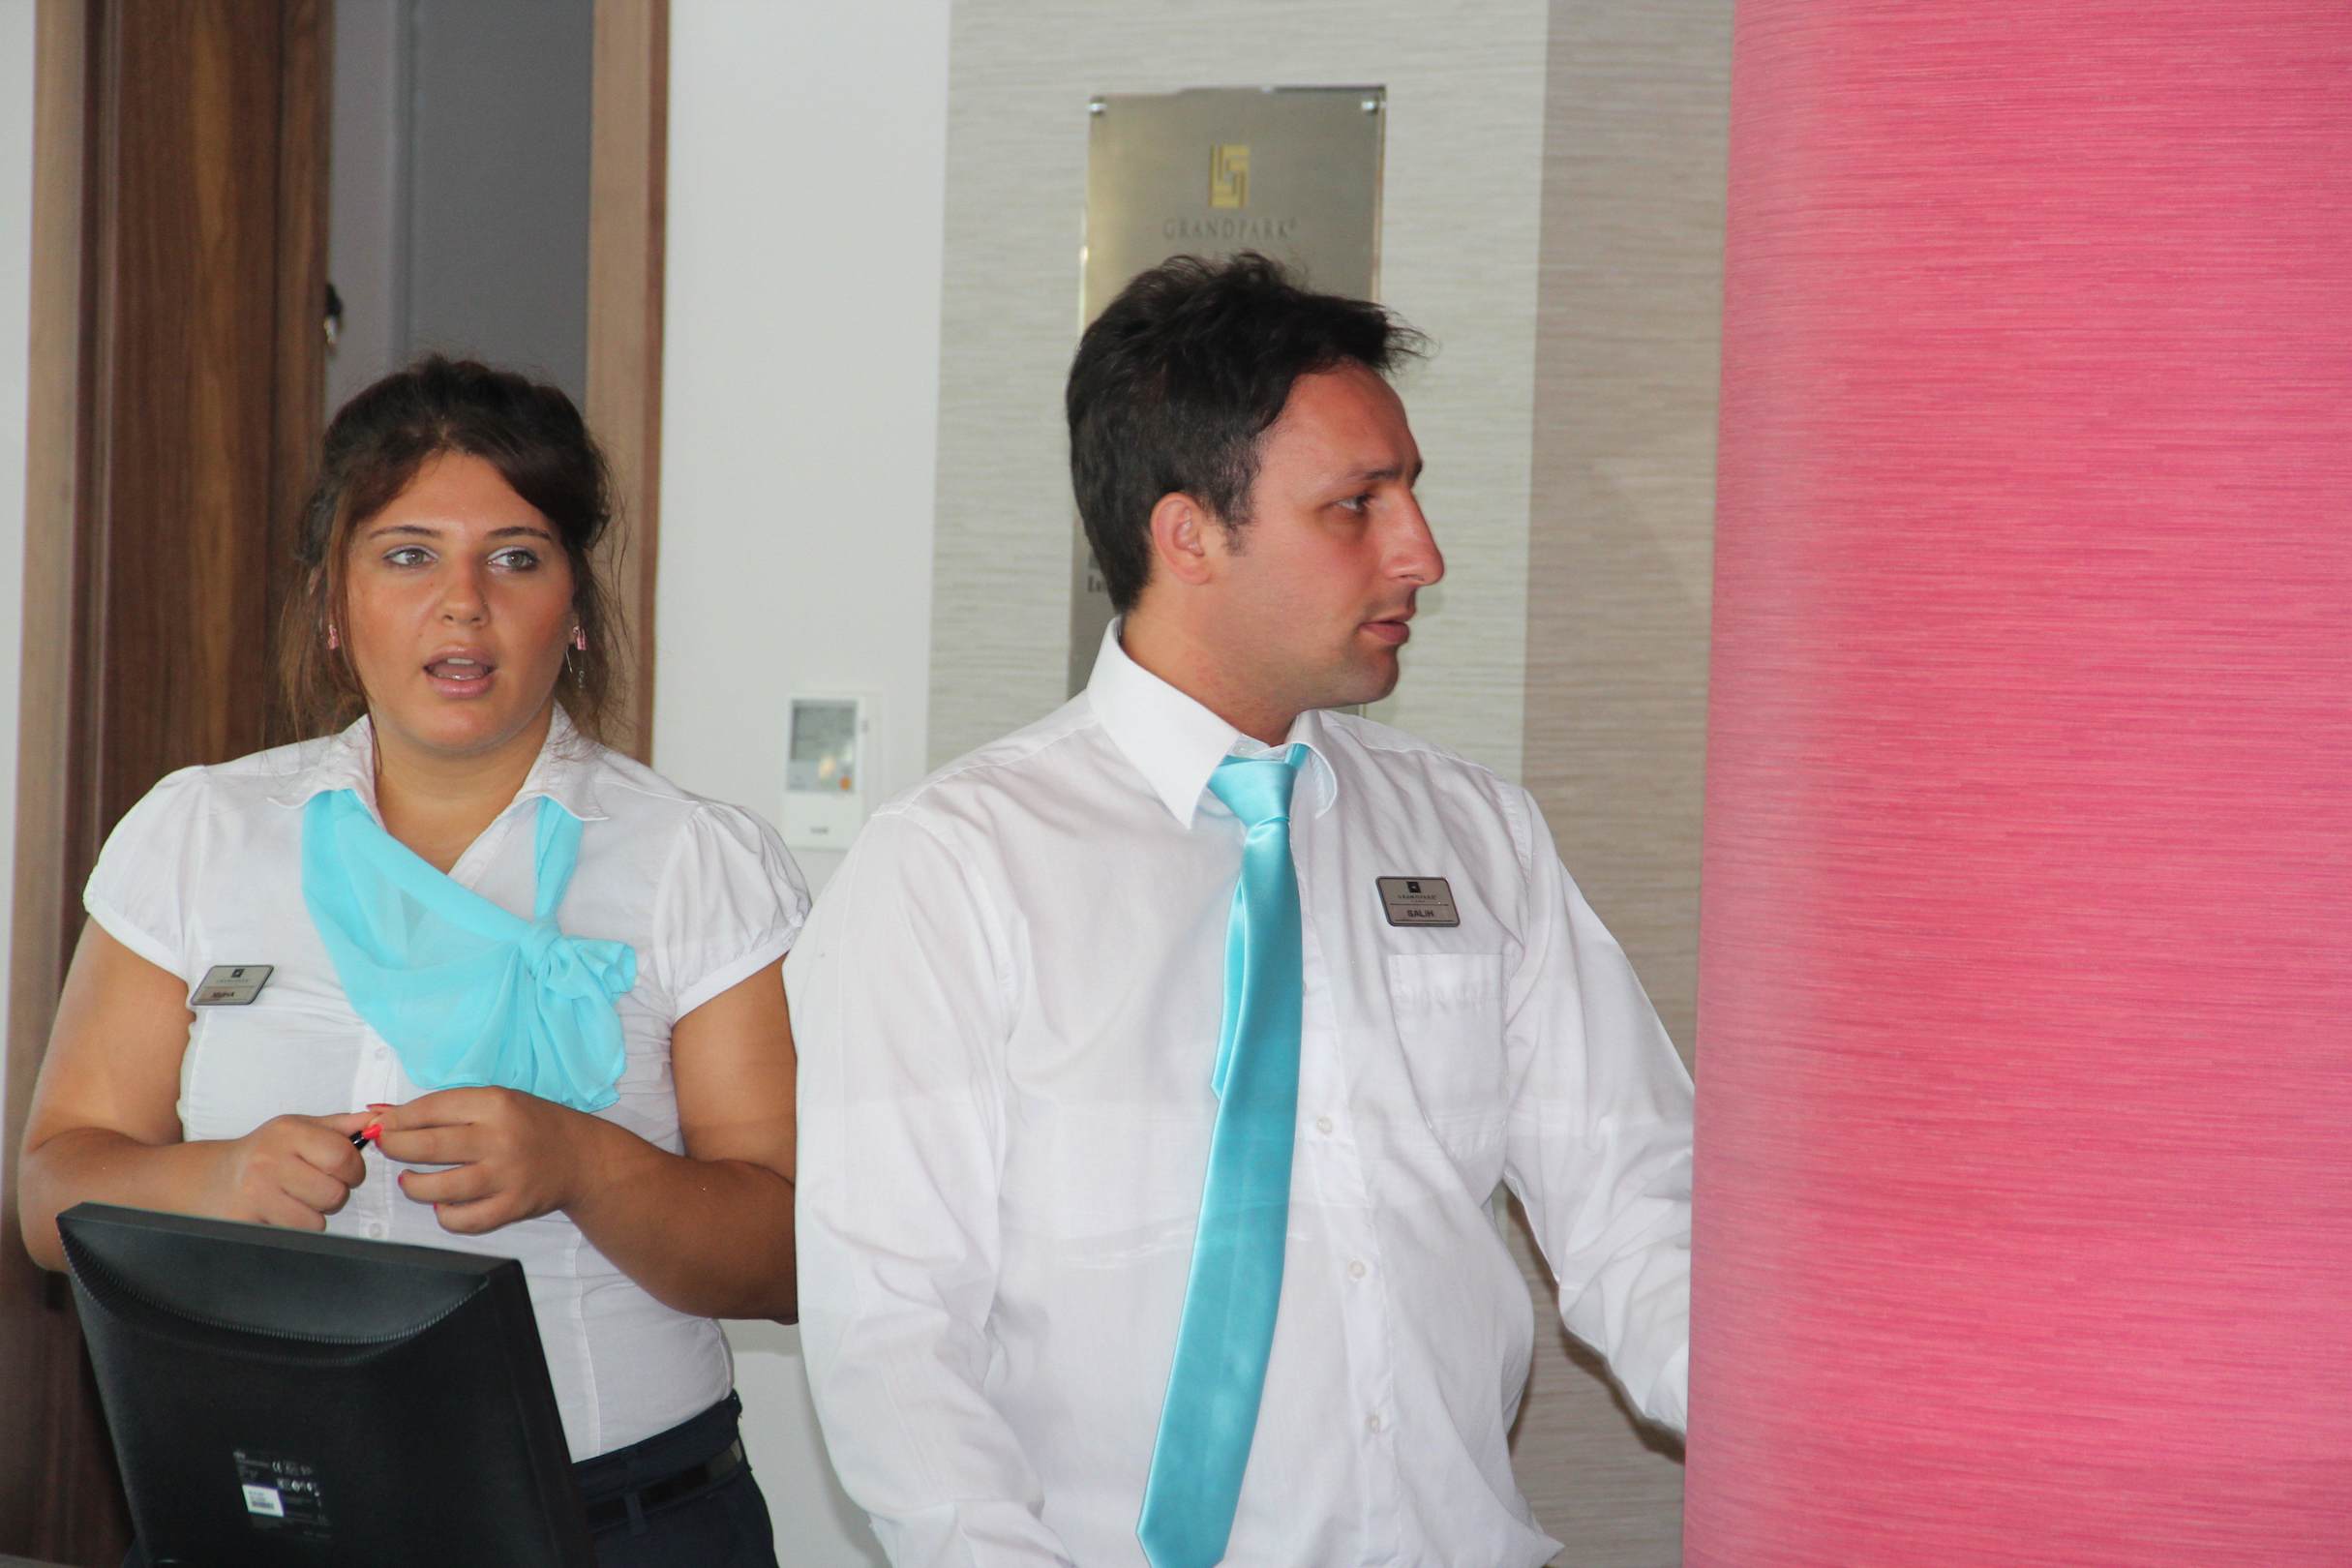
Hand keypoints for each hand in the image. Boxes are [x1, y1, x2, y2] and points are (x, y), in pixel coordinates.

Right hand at [206, 1112, 372, 1229]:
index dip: (354, 1170)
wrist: (211, 1178)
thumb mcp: (299, 1128)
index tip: (346, 1172)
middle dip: (335, 1194)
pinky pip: (294, 1235)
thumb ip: (340, 1126)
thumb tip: (380, 1119)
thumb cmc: (265, 1151)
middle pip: (334, 1193)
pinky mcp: (245, 1222)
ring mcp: (255, 1193)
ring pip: (316, 1220)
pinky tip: (281, 1211)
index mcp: (288, 1132)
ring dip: (314, 1215)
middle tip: (317, 1186)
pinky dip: (296, 1228)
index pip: (343, 1156)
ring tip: (296, 1198)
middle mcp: (269, 1160)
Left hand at [373, 1088, 601, 1235]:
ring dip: (412, 1185)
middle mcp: (499, 1138)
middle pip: (426, 1146)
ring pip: (438, 1188)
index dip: (396, 1119)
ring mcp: (506, 1176)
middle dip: (395, 1148)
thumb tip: (380, 1114)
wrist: (579, 1157)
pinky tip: (443, 1202)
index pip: (430, 1109)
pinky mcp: (511, 1206)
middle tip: (388, 1148)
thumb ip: (441, 1108)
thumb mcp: (493, 1102)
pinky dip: (443, 1214)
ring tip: (410, 1180)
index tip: (381, 1126)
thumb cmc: (531, 1125)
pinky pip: (461, 1220)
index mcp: (495, 1104)